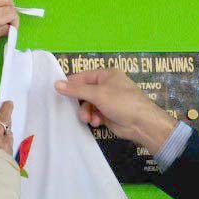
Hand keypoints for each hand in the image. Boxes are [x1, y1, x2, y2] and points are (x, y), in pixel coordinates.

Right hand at [53, 69, 177, 154]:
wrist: (142, 124)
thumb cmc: (122, 102)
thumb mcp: (98, 94)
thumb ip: (76, 90)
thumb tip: (56, 84)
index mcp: (106, 74)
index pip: (83, 77)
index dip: (71, 85)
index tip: (58, 92)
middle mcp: (107, 85)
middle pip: (84, 92)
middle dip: (80, 103)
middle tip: (75, 110)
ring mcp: (108, 100)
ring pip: (88, 105)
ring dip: (86, 112)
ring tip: (89, 120)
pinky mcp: (108, 113)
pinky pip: (94, 114)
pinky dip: (93, 118)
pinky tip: (96, 123)